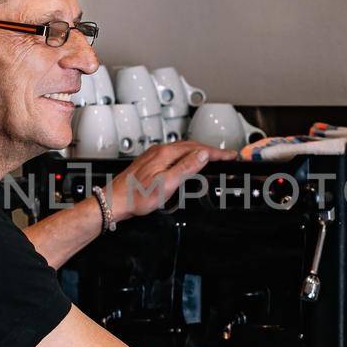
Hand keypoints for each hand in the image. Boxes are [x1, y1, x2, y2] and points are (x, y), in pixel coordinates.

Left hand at [108, 141, 234, 220]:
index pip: (198, 149)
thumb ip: (186, 168)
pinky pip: (174, 154)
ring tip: (211, 158)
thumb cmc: (136, 196)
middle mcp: (160, 151)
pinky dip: (187, 156)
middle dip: (210, 151)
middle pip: (192, 146)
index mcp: (166, 154)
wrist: (115, 201)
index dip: (217, 153)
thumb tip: (202, 155)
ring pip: (182, 149)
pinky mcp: (150, 162)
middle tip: (225, 156)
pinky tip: (187, 162)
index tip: (230, 155)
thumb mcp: (166, 184)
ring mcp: (154, 155)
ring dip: (199, 152)